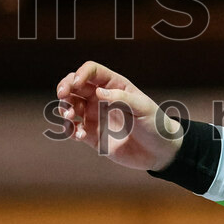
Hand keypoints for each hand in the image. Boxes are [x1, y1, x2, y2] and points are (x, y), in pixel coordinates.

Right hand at [55, 61, 182, 170]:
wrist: (160, 152)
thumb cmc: (156, 124)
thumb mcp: (143, 108)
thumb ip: (122, 99)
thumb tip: (99, 92)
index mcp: (115, 86)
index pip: (92, 71)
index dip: (81, 74)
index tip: (76, 84)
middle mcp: (102, 98)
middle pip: (74, 85)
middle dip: (64, 87)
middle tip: (63, 96)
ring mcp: (95, 116)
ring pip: (69, 105)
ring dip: (64, 108)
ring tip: (72, 117)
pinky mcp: (91, 135)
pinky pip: (73, 128)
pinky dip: (70, 129)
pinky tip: (79, 135)